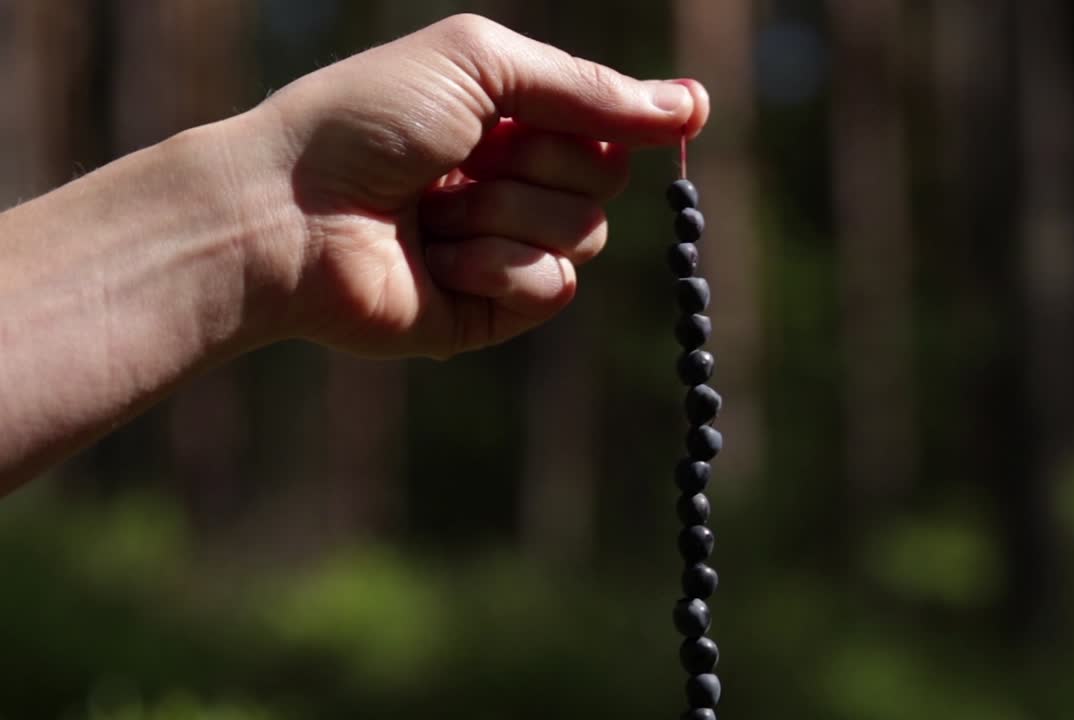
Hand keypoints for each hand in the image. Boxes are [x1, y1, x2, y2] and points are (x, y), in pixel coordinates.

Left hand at [242, 13, 710, 357]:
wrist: (289, 211)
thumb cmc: (367, 119)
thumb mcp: (479, 64)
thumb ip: (585, 86)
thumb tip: (693, 104)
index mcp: (505, 119)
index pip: (605, 121)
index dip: (624, 117)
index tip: (684, 114)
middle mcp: (511, 182)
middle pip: (606, 177)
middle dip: (542, 160)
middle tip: (468, 156)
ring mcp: (503, 248)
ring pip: (584, 234)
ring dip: (507, 212)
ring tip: (434, 212)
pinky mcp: (490, 311)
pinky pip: (553, 288)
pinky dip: (499, 268)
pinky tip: (440, 261)